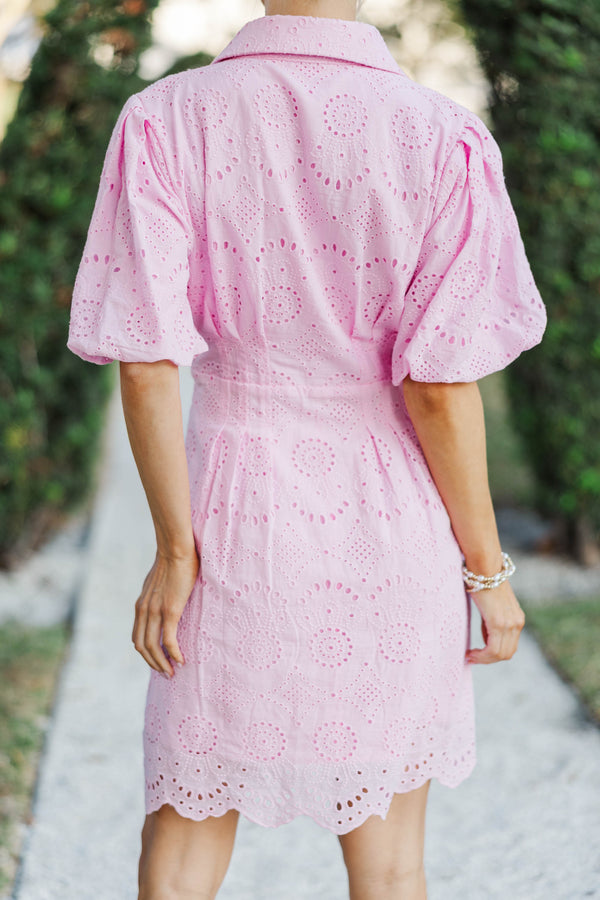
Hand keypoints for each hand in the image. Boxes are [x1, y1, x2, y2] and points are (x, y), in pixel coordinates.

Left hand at [132, 549, 199, 676]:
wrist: (176, 549)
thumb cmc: (173, 561)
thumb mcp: (158, 582)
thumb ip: (157, 594)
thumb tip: (166, 598)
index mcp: (141, 605)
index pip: (138, 637)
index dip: (146, 653)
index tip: (158, 661)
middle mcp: (144, 611)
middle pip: (142, 647)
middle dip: (153, 664)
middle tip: (166, 673)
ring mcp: (156, 612)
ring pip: (153, 647)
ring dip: (162, 664)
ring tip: (172, 672)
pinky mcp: (170, 611)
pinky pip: (168, 640)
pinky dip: (174, 653)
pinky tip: (181, 660)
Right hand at [465, 580, 525, 664]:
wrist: (484, 568)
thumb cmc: (483, 582)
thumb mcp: (491, 606)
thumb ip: (491, 622)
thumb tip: (486, 637)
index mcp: (517, 619)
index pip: (510, 647)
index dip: (494, 655)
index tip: (477, 655)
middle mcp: (517, 623)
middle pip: (507, 654)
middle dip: (488, 660)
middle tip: (472, 658)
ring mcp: (510, 624)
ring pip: (500, 654)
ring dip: (484, 659)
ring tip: (470, 656)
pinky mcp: (499, 623)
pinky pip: (493, 649)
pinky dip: (482, 656)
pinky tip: (471, 653)